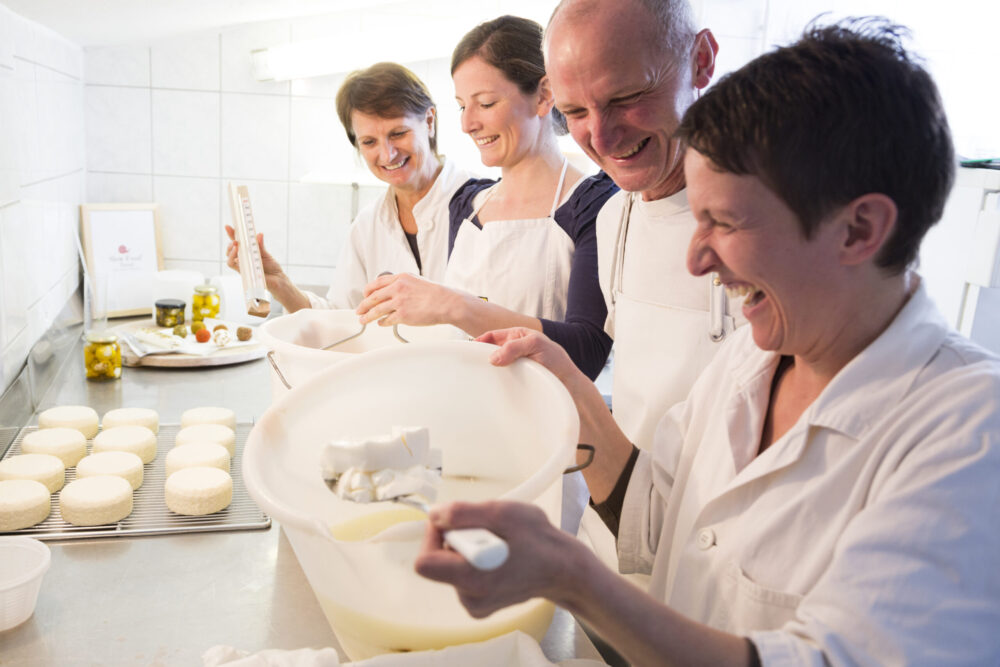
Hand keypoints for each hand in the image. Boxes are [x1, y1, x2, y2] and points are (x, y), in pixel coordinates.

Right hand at [224, 225, 284, 279]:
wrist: (278, 280)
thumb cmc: (272, 267)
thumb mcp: (266, 254)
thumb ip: (260, 245)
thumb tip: (259, 234)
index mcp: (247, 252)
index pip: (237, 243)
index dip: (232, 234)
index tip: (228, 226)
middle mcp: (243, 259)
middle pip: (230, 250)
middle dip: (230, 243)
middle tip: (235, 240)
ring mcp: (242, 266)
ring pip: (229, 258)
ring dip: (230, 250)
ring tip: (236, 245)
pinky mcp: (243, 273)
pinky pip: (233, 265)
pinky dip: (233, 258)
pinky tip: (237, 253)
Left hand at [357, 273, 455, 326]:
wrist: (446, 302)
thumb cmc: (435, 293)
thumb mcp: (416, 281)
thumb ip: (402, 284)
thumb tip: (391, 291)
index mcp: (400, 278)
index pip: (377, 283)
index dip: (368, 290)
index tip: (365, 295)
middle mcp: (397, 288)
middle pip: (373, 297)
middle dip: (363, 305)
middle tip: (359, 310)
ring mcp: (399, 302)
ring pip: (376, 310)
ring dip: (367, 316)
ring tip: (363, 320)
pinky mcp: (403, 315)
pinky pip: (387, 320)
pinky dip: (381, 322)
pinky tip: (380, 323)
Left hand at [415, 501, 578, 617]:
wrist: (563, 569)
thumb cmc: (540, 542)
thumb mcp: (503, 513)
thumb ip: (463, 513)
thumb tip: (435, 515)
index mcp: (473, 579)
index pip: (425, 562)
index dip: (434, 537)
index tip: (454, 523)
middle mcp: (470, 598)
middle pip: (438, 561)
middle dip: (458, 538)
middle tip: (487, 531)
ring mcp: (474, 604)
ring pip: (450, 566)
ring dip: (468, 547)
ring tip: (499, 542)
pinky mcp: (478, 605)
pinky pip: (461, 575)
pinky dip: (474, 561)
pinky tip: (498, 556)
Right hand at [478, 328, 581, 386]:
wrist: (569, 384)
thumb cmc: (557, 360)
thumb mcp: (536, 344)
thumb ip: (514, 347)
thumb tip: (492, 357)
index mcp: (517, 336)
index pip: (492, 336)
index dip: (480, 341)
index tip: (468, 350)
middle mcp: (514, 350)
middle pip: (491, 351)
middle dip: (481, 356)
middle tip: (469, 365)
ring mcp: (514, 366)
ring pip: (495, 367)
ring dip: (488, 371)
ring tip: (478, 377)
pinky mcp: (516, 380)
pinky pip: (501, 380)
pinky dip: (495, 382)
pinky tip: (490, 387)